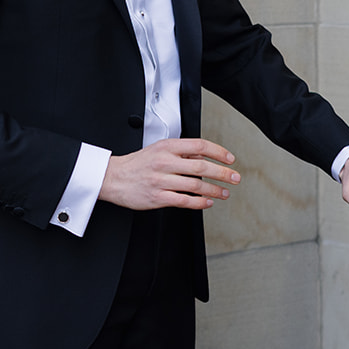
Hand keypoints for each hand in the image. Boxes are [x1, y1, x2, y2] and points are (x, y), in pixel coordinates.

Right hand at [99, 137, 238, 210]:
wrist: (112, 178)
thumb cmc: (137, 164)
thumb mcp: (159, 150)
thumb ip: (182, 153)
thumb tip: (205, 157)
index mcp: (167, 147)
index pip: (200, 145)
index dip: (218, 152)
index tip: (230, 159)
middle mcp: (165, 162)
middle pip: (202, 166)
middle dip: (223, 173)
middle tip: (235, 178)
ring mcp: (161, 180)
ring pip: (196, 185)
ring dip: (215, 190)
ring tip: (225, 193)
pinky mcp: (157, 197)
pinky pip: (184, 200)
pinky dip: (200, 202)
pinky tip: (208, 202)